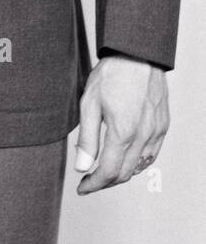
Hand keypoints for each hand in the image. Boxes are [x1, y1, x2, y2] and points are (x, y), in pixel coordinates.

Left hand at [74, 54, 168, 193]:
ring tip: (103, 172)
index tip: (82, 187)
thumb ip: (86, 138)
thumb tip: (81, 166)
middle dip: (105, 182)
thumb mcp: (89, 103)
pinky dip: (137, 163)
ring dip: (121, 174)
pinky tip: (126, 159)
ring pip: (140, 167)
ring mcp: (156, 132)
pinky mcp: (163, 126)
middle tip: (89, 181)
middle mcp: (143, 137)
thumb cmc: (112, 75)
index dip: (93, 184)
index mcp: (123, 132)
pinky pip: (152, 154)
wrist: (137, 56)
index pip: (108, 172)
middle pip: (125, 174)